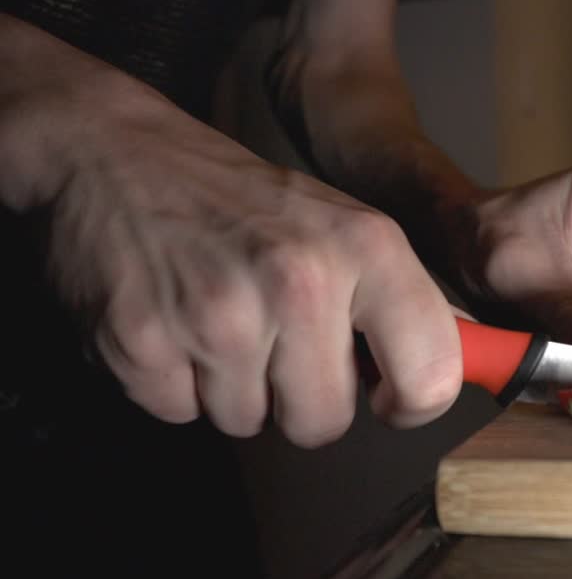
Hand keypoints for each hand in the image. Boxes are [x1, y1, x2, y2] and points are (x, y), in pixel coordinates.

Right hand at [19, 71, 462, 446]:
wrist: (113, 154)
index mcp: (367, 249)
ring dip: (231, 387)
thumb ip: (398, 301)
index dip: (409, 403)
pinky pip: (178, 414)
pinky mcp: (143, 342)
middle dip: (298, 399)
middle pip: (324, 423)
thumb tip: (452, 372)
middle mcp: (300, 281)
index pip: (432, 377)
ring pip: (248, 423)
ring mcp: (218, 316)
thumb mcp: (344, 227)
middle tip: (273, 339)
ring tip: (216, 317)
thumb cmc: (241, 202)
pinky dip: (172, 383)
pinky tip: (171, 322)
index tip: (385, 395)